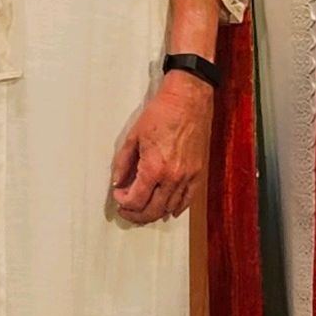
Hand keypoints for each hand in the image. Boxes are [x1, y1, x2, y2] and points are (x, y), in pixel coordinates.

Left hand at [110, 72, 212, 223]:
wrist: (188, 100)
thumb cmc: (161, 113)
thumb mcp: (133, 137)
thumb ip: (123, 163)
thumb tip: (118, 181)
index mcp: (154, 168)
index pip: (136, 200)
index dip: (123, 202)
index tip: (118, 195)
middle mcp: (172, 177)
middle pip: (152, 210)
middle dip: (136, 214)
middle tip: (126, 210)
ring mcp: (187, 177)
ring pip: (169, 209)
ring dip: (154, 213)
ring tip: (142, 210)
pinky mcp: (198, 173)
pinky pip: (187, 200)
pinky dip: (176, 208)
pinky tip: (167, 210)